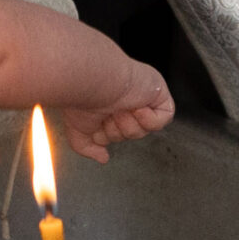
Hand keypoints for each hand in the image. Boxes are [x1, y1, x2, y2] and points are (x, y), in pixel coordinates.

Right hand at [59, 67, 173, 161]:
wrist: (93, 82)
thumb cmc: (81, 99)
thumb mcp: (77, 131)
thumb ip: (87, 147)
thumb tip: (103, 157)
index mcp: (107, 106)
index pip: (114, 133)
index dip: (106, 135)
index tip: (97, 124)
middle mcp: (124, 100)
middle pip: (130, 133)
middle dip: (117, 130)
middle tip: (108, 115)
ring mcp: (141, 96)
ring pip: (144, 129)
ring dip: (129, 124)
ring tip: (119, 108)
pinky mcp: (158, 93)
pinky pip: (162, 120)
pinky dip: (148, 120)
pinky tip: (136, 107)